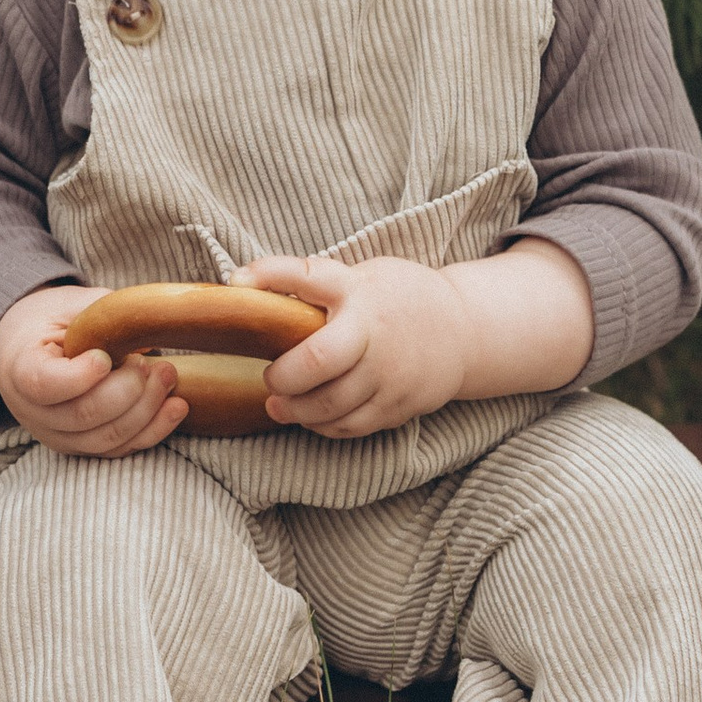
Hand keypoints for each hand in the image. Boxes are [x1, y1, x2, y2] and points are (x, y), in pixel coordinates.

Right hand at [0, 284, 188, 456]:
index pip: (46, 384)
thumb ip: (100, 316)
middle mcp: (34, 412)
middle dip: (128, 390)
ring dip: (146, 410)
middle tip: (150, 363)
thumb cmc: (49, 321)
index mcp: (21, 369)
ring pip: (106, 438)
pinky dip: (152, 431)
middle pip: (84, 415)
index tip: (105, 356)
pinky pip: (119, 449)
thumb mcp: (67, 306)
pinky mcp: (81, 446)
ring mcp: (57, 435)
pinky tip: (176, 406)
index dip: (81, 376)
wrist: (26, 347)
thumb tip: (147, 337)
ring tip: (168, 376)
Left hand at [234, 255, 471, 440]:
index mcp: (360, 291)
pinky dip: (324, 426)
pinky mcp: (399, 404)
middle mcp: (375, 333)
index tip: (236, 284)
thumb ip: (318, 284)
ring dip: (296, 410)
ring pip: (332, 404)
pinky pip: (352, 425)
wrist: (464, 330)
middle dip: (283, 377)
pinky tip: (311, 417)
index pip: (310, 277)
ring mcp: (391, 374)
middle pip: (318, 361)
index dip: (270, 275)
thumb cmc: (398, 298)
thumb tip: (245, 285)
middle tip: (271, 379)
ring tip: (279, 405)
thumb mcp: (362, 276)